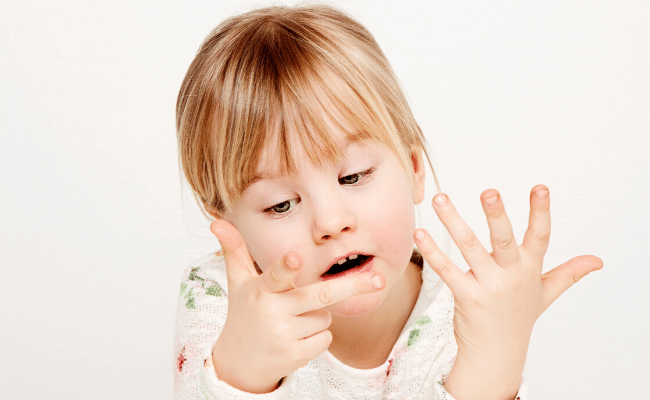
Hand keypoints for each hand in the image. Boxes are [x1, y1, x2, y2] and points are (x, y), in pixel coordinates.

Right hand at [210, 220, 384, 392]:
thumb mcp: (238, 282)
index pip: (275, 275)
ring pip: (325, 316)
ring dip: (316, 316)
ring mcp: (285, 335)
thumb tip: (216, 221)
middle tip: (379, 279)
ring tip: (289, 321)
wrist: (239, 362)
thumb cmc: (244, 312)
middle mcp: (273, 311)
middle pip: (320, 296)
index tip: (294, 258)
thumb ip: (234, 250)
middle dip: (352, 286)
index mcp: (262, 290)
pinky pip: (325, 338)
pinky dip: (318, 337)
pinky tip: (296, 338)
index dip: (285, 267)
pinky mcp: (295, 355)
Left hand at [414, 185, 602, 399]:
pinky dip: (433, 251)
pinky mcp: (466, 297)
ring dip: (453, 221)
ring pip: (469, 248)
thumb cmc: (519, 317)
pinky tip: (420, 232)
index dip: (541, 212)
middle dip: (497, 215)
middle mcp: (511, 276)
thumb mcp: (546, 294)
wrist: (498, 354)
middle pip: (504, 240)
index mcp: (530, 270)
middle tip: (489, 191)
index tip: (540, 187)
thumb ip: (568, 273)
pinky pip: (447, 271)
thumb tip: (597, 261)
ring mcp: (488, 287)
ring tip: (439, 198)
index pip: (540, 237)